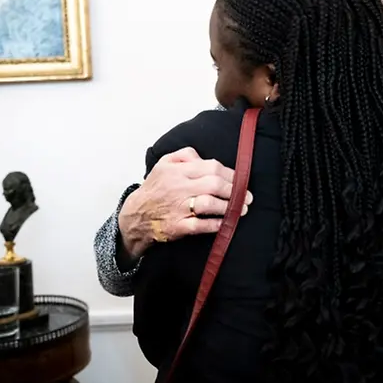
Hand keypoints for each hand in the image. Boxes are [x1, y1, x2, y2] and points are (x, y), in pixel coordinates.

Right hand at [118, 147, 252, 258]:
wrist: (135, 216)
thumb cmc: (155, 189)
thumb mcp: (164, 164)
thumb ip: (184, 155)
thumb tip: (203, 157)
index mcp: (177, 171)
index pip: (211, 167)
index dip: (231, 174)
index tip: (241, 180)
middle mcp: (178, 188)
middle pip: (214, 185)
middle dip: (235, 190)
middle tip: (247, 197)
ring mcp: (178, 208)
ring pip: (208, 204)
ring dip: (229, 207)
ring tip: (242, 209)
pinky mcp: (177, 226)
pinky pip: (200, 225)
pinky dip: (216, 224)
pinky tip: (226, 223)